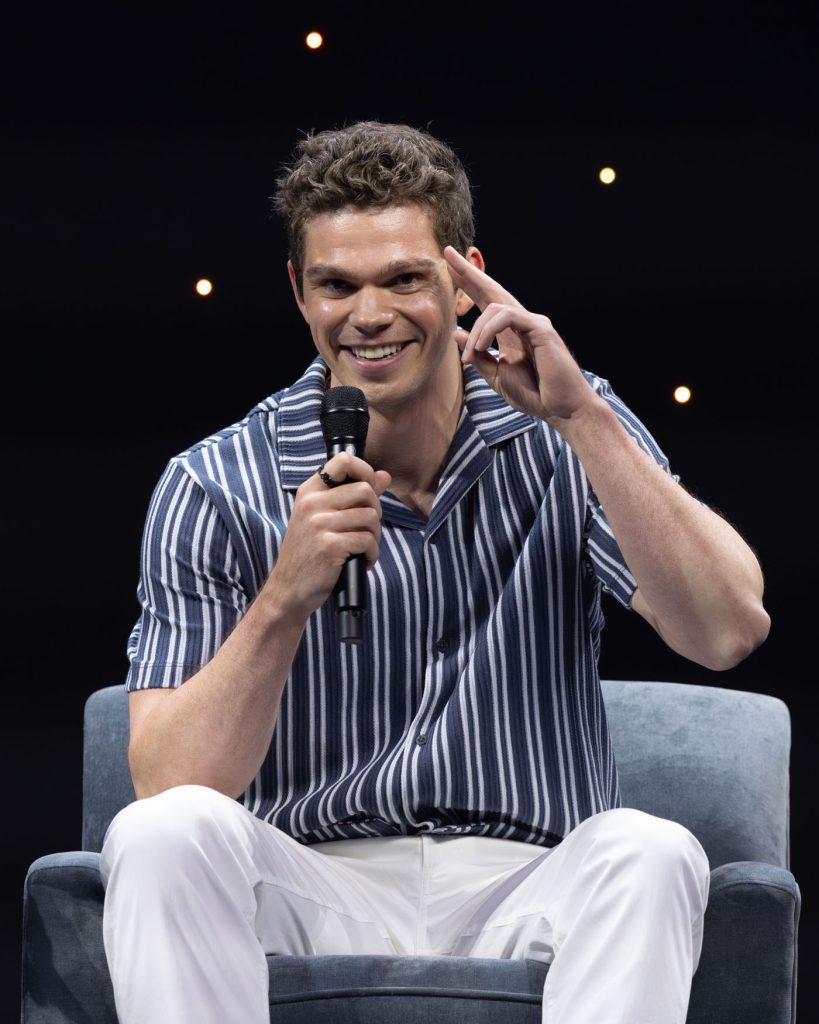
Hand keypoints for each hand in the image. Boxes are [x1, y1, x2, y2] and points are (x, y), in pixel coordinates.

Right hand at [265, 453, 391, 623]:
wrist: (289, 589)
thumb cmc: (309, 553)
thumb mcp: (322, 518)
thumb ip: (352, 495)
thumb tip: (384, 476)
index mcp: (309, 492)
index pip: (343, 461)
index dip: (366, 471)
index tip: (371, 489)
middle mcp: (312, 503)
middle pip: (365, 490)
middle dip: (376, 511)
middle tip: (368, 530)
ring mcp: (320, 524)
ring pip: (370, 517)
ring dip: (375, 536)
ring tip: (364, 549)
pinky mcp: (330, 546)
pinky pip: (368, 541)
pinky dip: (372, 554)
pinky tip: (362, 561)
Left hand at [445, 246, 598, 424]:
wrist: (561, 409)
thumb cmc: (535, 394)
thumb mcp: (497, 377)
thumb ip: (479, 357)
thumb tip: (457, 333)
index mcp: (510, 333)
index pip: (486, 303)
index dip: (468, 285)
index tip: (449, 268)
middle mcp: (521, 323)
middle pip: (492, 291)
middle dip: (469, 274)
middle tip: (447, 254)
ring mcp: (532, 323)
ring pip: (495, 308)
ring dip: (475, 332)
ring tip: (468, 357)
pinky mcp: (541, 329)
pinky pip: (508, 317)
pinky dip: (489, 330)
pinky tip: (480, 348)